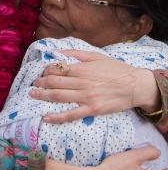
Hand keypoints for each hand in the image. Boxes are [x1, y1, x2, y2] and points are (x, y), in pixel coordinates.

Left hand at [29, 50, 158, 122]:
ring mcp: (86, 97)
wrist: (135, 85)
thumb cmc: (116, 69)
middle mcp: (81, 83)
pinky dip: (57, 117)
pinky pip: (71, 115)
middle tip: (33, 84)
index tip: (42, 72)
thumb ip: (76, 53)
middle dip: (40, 83)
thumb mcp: (96, 56)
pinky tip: (46, 117)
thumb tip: (57, 52)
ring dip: (42, 96)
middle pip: (54, 82)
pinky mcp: (92, 110)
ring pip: (58, 97)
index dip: (45, 70)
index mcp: (82, 68)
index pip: (56, 69)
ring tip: (32, 95)